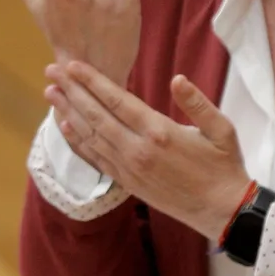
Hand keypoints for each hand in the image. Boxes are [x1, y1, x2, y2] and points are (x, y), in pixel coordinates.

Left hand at [45, 62, 252, 241]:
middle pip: (95, 115)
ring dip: (68, 112)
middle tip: (51, 71)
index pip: (116, 100)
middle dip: (72, 91)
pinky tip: (65, 127)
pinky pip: (96, 159)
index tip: (73, 65)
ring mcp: (129, 168)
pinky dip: (78, 142)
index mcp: (159, 132)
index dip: (92, 81)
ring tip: (50, 93)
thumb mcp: (221, 129)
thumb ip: (197, 103)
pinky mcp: (127, 183)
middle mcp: (138, 150)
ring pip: (91, 136)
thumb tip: (177, 79)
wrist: (221, 210)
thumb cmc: (224, 165)